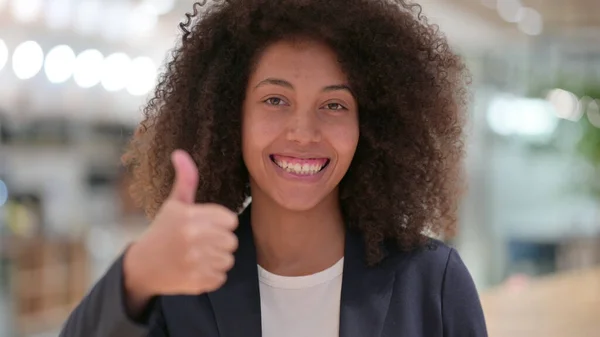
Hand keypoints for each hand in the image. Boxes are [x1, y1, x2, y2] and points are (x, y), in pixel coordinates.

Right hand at [124, 150, 238, 300]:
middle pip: (232, 241)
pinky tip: (195, 269)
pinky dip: (211, 276)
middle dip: (219, 242)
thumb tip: (180, 152)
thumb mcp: (174, 205)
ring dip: (216, 259)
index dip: (221, 223)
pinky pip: (221, 277)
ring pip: (228, 260)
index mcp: (189, 217)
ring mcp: (194, 262)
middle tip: (201, 243)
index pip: (230, 220)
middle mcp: (192, 238)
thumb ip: (185, 179)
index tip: (205, 226)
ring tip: (197, 256)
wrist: (142, 266)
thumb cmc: (162, 232)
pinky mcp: (196, 282)